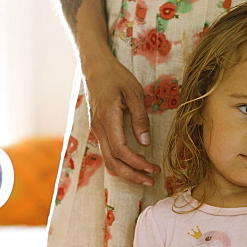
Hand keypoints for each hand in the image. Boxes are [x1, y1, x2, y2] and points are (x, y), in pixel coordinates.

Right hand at [83, 55, 159, 185]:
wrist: (94, 66)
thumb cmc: (115, 76)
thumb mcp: (134, 92)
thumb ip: (140, 118)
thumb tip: (145, 143)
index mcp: (108, 118)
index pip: (121, 150)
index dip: (137, 163)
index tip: (152, 168)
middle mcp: (99, 128)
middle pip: (112, 162)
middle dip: (132, 175)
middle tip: (151, 180)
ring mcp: (96, 130)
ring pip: (108, 160)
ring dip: (126, 171)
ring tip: (144, 176)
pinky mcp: (97, 129)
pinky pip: (107, 152)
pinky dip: (120, 162)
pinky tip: (132, 164)